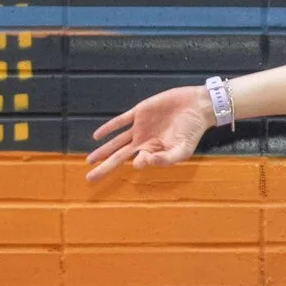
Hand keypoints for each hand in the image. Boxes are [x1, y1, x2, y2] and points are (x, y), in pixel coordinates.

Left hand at [85, 85, 216, 180]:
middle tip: (90, 179)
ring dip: (103, 151)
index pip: (139, 161)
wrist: (196, 106)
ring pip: (117, 141)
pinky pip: (120, 121)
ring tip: (89, 161)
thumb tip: (146, 162)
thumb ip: (166, 159)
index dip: (139, 163)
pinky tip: (97, 135)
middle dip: (105, 168)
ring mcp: (140, 128)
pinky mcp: (139, 113)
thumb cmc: (192, 131)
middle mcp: (144, 142)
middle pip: (120, 157)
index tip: (143, 160)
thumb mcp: (183, 150)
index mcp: (154, 151)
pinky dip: (109, 128)